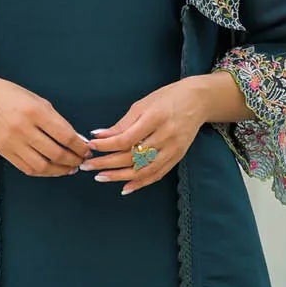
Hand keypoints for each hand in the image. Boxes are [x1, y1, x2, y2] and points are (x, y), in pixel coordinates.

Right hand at [0, 76, 94, 176]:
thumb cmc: (13, 96)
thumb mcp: (39, 101)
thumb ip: (58, 121)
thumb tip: (77, 140)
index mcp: (35, 111)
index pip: (65, 136)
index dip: (80, 147)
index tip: (87, 149)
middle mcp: (23, 128)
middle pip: (56, 153)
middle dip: (74, 160)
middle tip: (81, 160)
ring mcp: (12, 142)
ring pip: (42, 166)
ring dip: (60, 170)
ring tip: (70, 168)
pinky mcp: (4, 152)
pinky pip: (28, 169)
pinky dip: (44, 172)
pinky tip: (53, 169)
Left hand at [80, 80, 204, 194]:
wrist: (198, 101)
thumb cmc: (167, 98)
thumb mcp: (143, 104)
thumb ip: (122, 123)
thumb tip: (99, 136)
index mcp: (155, 118)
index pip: (126, 138)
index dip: (106, 145)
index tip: (91, 146)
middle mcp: (166, 136)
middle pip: (132, 156)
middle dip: (107, 163)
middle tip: (87, 166)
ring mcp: (173, 149)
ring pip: (143, 169)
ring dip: (120, 176)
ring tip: (100, 177)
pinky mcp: (177, 157)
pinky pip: (157, 174)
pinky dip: (140, 183)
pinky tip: (124, 187)